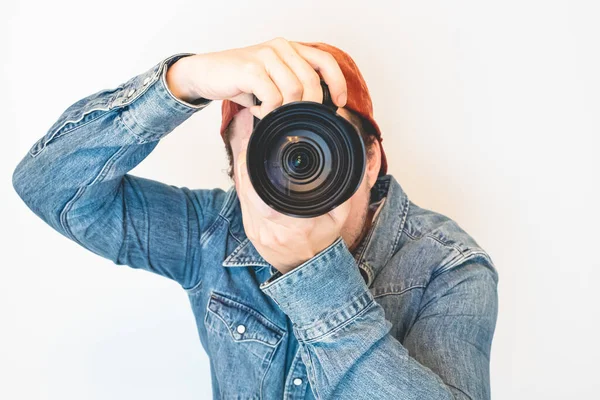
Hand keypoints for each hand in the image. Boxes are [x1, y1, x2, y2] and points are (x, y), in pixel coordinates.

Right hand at [167, 37, 347, 117]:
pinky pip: (273, 97)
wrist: (206, 73)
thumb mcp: (272, 80)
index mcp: (290, 48)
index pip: (324, 60)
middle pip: (311, 81)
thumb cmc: (241, 80)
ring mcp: (265, 56)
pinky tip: (257, 109)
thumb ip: (294, 86)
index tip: (339, 103)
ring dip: (283, 110)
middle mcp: (280, 48)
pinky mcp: (250, 68)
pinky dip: (267, 111)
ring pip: (293, 91)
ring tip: (268, 111)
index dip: (337, 82)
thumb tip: (317, 111)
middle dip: (307, 106)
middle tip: (293, 117)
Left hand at [235, 138, 350, 273]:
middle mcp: (273, 230)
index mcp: (296, 225)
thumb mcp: (339, 218)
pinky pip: (243, 204)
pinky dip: (244, 188)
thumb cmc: (322, 241)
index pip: (265, 195)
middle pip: (248, 191)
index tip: (255, 151)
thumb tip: (345, 169)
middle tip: (249, 147)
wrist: (306, 269)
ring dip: (243, 175)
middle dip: (246, 167)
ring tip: (248, 156)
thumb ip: (341, 194)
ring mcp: (259, 232)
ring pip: (243, 197)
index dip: (253, 171)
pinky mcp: (251, 232)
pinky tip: (249, 176)